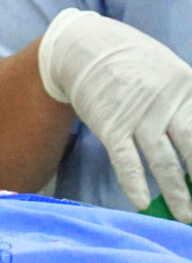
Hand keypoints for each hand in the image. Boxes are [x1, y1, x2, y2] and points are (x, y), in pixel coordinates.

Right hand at [39, 8, 191, 221]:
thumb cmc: (129, 59)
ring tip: (185, 215)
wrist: (83, 47)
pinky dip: (134, 183)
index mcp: (187, 86)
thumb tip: (191, 132)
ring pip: (163, 161)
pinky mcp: (110, 126)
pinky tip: (142, 202)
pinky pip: (125, 160)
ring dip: (177, 192)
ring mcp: (137, 116)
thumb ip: (188, 98)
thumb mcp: (170, 69)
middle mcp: (166, 103)